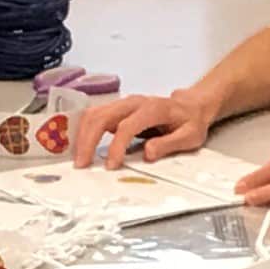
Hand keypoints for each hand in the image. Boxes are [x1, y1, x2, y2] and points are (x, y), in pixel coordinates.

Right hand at [65, 88, 209, 167]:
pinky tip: (80, 147)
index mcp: (152, 109)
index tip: (111, 166)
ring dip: (82, 135)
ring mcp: (123, 104)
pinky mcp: (117, 110)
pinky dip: (83, 131)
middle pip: (102, 116)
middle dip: (89, 140)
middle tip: (82, 164)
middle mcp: (133, 103)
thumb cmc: (190, 122)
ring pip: (94, 114)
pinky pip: (94, 116)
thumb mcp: (190, 136)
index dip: (117, 146)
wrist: (190, 106)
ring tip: (79, 159)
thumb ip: (169, 144)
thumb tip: (148, 153)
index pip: (127, 126)